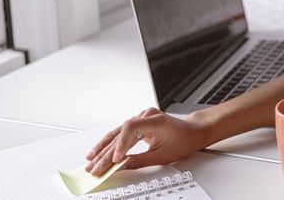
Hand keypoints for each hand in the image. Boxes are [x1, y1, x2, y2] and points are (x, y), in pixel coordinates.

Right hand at [84, 107, 211, 175]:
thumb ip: (140, 161)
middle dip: (106, 152)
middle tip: (95, 167)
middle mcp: (146, 116)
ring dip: (103, 148)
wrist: (193, 132)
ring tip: (90, 160)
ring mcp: (141, 118)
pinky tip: (98, 152)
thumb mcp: (163, 155)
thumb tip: (121, 167)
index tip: (115, 159)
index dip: (121, 144)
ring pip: (117, 134)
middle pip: (120, 133)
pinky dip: (110, 144)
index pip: (130, 128)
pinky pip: (121, 134)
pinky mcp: (138, 123)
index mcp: (155, 120)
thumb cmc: (183, 140)